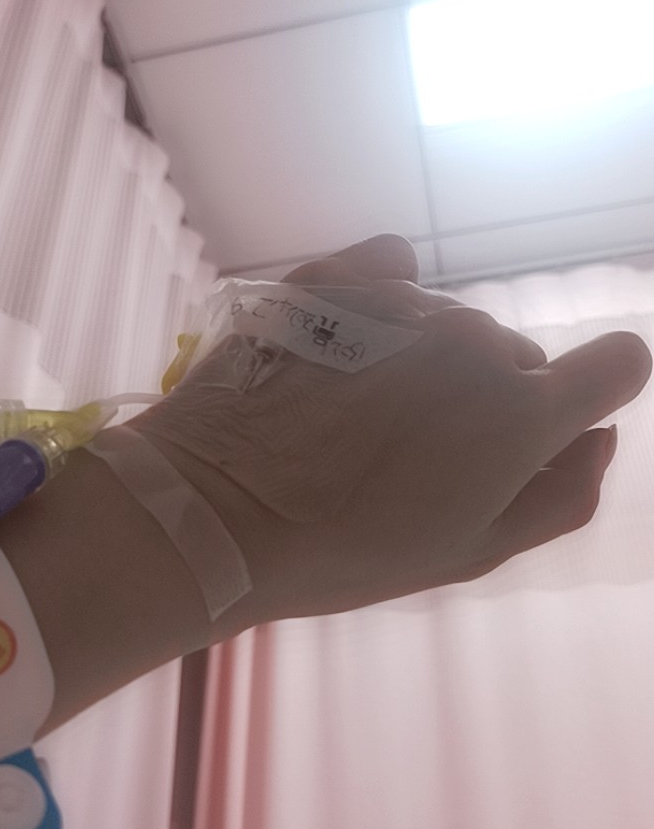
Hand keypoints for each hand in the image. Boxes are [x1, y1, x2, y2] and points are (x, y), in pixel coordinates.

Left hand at [127, 234, 651, 625]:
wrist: (213, 510)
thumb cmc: (347, 550)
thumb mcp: (469, 552)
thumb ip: (559, 496)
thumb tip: (599, 441)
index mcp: (522, 411)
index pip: (616, 364)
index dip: (595, 393)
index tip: (548, 427)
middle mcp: (475, 339)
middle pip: (514, 361)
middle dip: (485, 404)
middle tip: (413, 462)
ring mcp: (404, 302)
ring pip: (447, 329)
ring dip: (425, 366)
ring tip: (353, 423)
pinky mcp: (337, 280)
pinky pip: (389, 276)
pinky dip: (381, 314)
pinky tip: (341, 358)